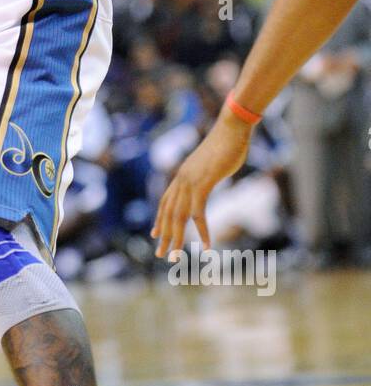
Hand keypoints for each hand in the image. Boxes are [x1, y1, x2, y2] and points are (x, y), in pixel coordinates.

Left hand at [151, 110, 253, 257]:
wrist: (232, 128)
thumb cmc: (226, 143)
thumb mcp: (211, 163)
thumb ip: (206, 174)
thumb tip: (208, 177)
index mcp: (182, 175)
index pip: (165, 201)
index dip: (159, 219)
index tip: (155, 234)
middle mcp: (182, 179)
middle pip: (168, 213)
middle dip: (164, 236)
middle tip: (161, 255)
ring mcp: (191, 182)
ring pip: (179, 217)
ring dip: (177, 239)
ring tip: (175, 257)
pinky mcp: (204, 184)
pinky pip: (199, 213)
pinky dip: (202, 231)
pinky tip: (206, 245)